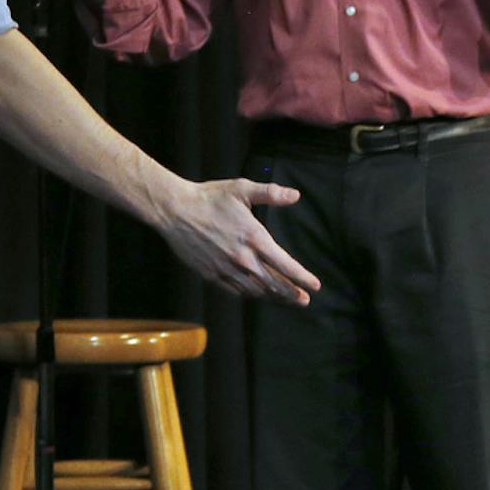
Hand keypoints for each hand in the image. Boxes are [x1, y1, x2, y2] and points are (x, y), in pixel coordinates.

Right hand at [151, 177, 320, 303]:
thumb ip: (271, 194)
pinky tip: (258, 295)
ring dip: (273, 297)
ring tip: (286, 301)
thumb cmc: (209, 197)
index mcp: (254, 237)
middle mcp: (242, 258)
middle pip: (273, 283)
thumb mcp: (242, 189)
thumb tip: (296, 196)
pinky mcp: (211, 274)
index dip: (302, 277)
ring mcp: (226, 269)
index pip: (285, 264)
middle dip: (292, 293)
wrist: (174, 210)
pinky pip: (235, 290)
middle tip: (304, 300)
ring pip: (255, 290)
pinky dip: (250, 295)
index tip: (315, 286)